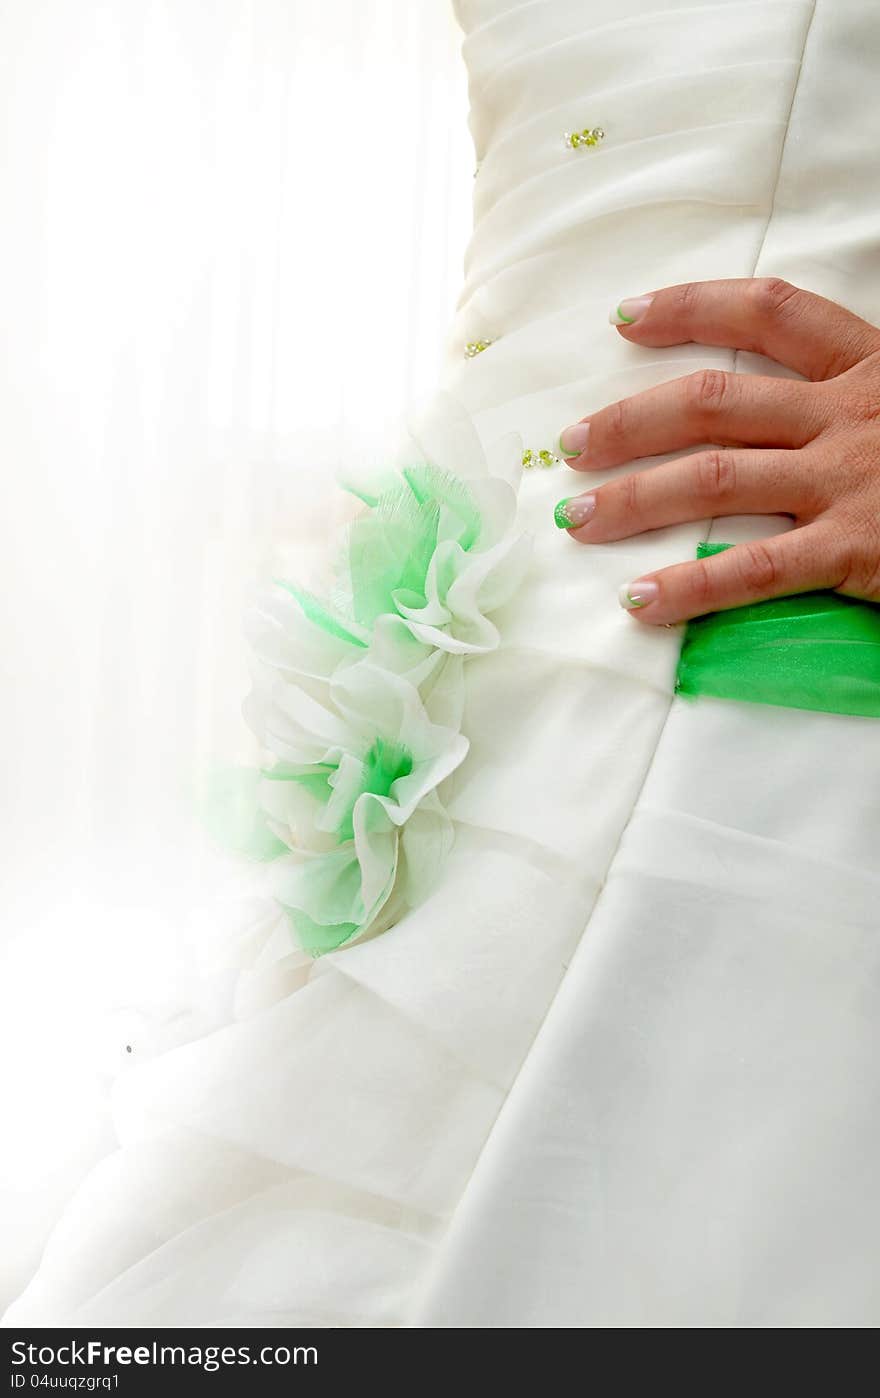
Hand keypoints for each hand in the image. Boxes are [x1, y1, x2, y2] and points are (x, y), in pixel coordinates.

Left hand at [554, 278, 879, 624]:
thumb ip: (853, 393)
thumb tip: (781, 402)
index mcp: (870, 367)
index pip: (770, 311)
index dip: (693, 306)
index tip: (628, 318)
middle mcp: (850, 414)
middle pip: (713, 402)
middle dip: (630, 420)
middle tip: (571, 445)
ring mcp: (849, 481)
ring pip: (713, 478)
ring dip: (631, 497)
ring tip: (576, 519)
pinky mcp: (856, 549)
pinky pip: (752, 569)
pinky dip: (687, 587)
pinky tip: (640, 601)